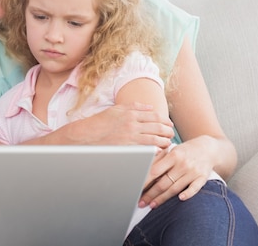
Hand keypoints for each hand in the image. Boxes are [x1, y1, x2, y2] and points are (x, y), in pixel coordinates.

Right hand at [60, 102, 174, 147]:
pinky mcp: (128, 148)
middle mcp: (132, 124)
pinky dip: (156, 150)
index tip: (169, 124)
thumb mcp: (116, 109)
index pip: (154, 116)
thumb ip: (134, 106)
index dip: (164, 120)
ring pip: (155, 139)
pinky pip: (148, 149)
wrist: (86, 136)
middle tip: (171, 134)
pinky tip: (159, 151)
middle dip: (168, 131)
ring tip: (168, 143)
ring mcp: (131, 137)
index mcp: (130, 113)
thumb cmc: (100, 123)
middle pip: (158, 127)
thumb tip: (149, 107)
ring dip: (164, 141)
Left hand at [139, 136, 215, 208]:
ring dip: (163, 198)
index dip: (145, 181)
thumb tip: (143, 170)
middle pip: (164, 182)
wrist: (208, 148)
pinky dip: (188, 194)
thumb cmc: (185, 150)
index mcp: (173, 155)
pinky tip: (180, 199)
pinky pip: (195, 188)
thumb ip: (159, 159)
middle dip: (151, 194)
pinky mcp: (203, 178)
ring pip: (175, 188)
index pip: (155, 171)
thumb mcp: (172, 150)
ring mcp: (193, 172)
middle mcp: (183, 164)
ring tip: (152, 205)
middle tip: (141, 202)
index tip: (136, 189)